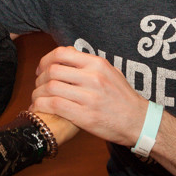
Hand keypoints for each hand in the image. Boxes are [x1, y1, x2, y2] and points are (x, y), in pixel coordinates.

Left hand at [30, 46, 147, 146]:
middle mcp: (93, 77)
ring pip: (50, 88)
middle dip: (39, 78)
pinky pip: (54, 105)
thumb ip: (89, 64)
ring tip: (37, 98)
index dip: (45, 60)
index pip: (62, 53)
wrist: (138, 121)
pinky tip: (39, 108)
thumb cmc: (122, 97)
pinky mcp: (85, 116)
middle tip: (38, 85)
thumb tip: (68, 56)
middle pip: (53, 70)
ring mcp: (89, 97)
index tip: (42, 69)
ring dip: (38, 93)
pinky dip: (41, 106)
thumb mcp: (110, 72)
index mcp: (97, 64)